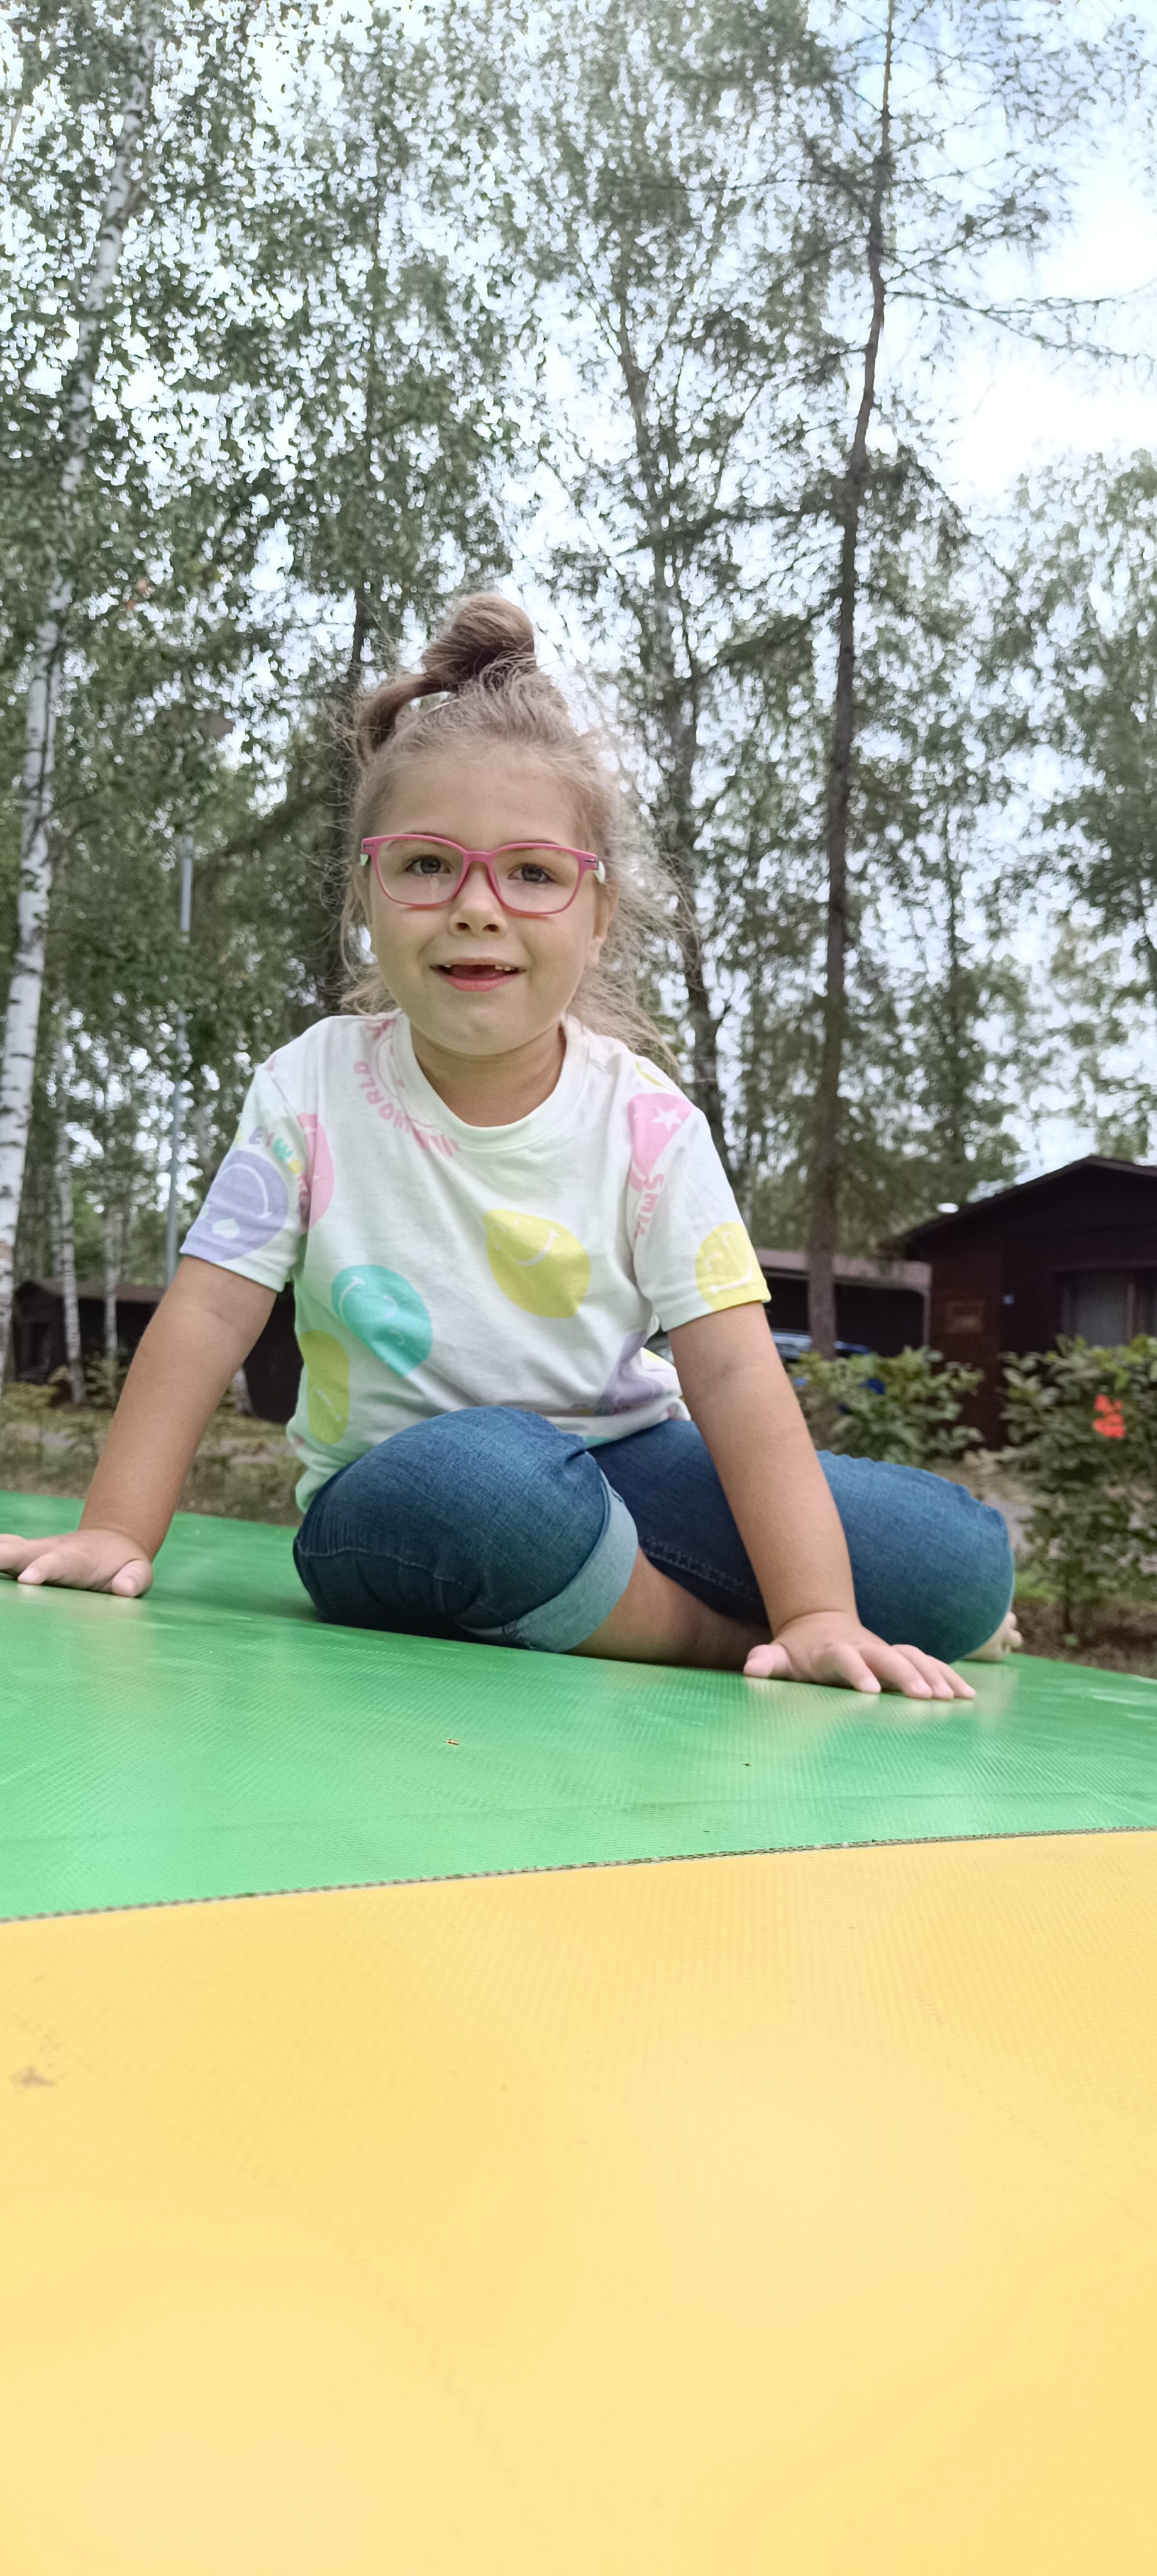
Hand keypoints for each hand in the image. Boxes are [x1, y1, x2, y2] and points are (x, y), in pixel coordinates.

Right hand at [0, 1526, 153, 1597]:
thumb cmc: (125, 1565)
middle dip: (2, 1557)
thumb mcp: (139, 1572)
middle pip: (21, 1552)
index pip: (58, 1563)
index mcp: (77, 1558)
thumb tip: (123, 1589)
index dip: (43, 1569)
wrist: (112, 1542)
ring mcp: (33, 1550)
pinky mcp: (22, 1555)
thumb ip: (134, 1579)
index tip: (27, 1580)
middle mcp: (49, 1549)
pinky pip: (1, 1550)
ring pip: (5, 1548)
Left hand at [744, 1610, 974, 1700]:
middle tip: (925, 1698)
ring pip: (914, 1658)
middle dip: (907, 1676)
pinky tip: (967, 1695)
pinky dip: (948, 1676)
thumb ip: (767, 1661)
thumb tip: (752, 1667)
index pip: (845, 1659)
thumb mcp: (779, 1655)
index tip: (870, 1692)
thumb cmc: (799, 1650)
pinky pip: (928, 1664)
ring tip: (955, 1698)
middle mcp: (865, 1647)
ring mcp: (885, 1650)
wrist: (820, 1622)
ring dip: (934, 1676)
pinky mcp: (900, 1658)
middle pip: (888, 1658)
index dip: (857, 1672)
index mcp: (834, 1651)